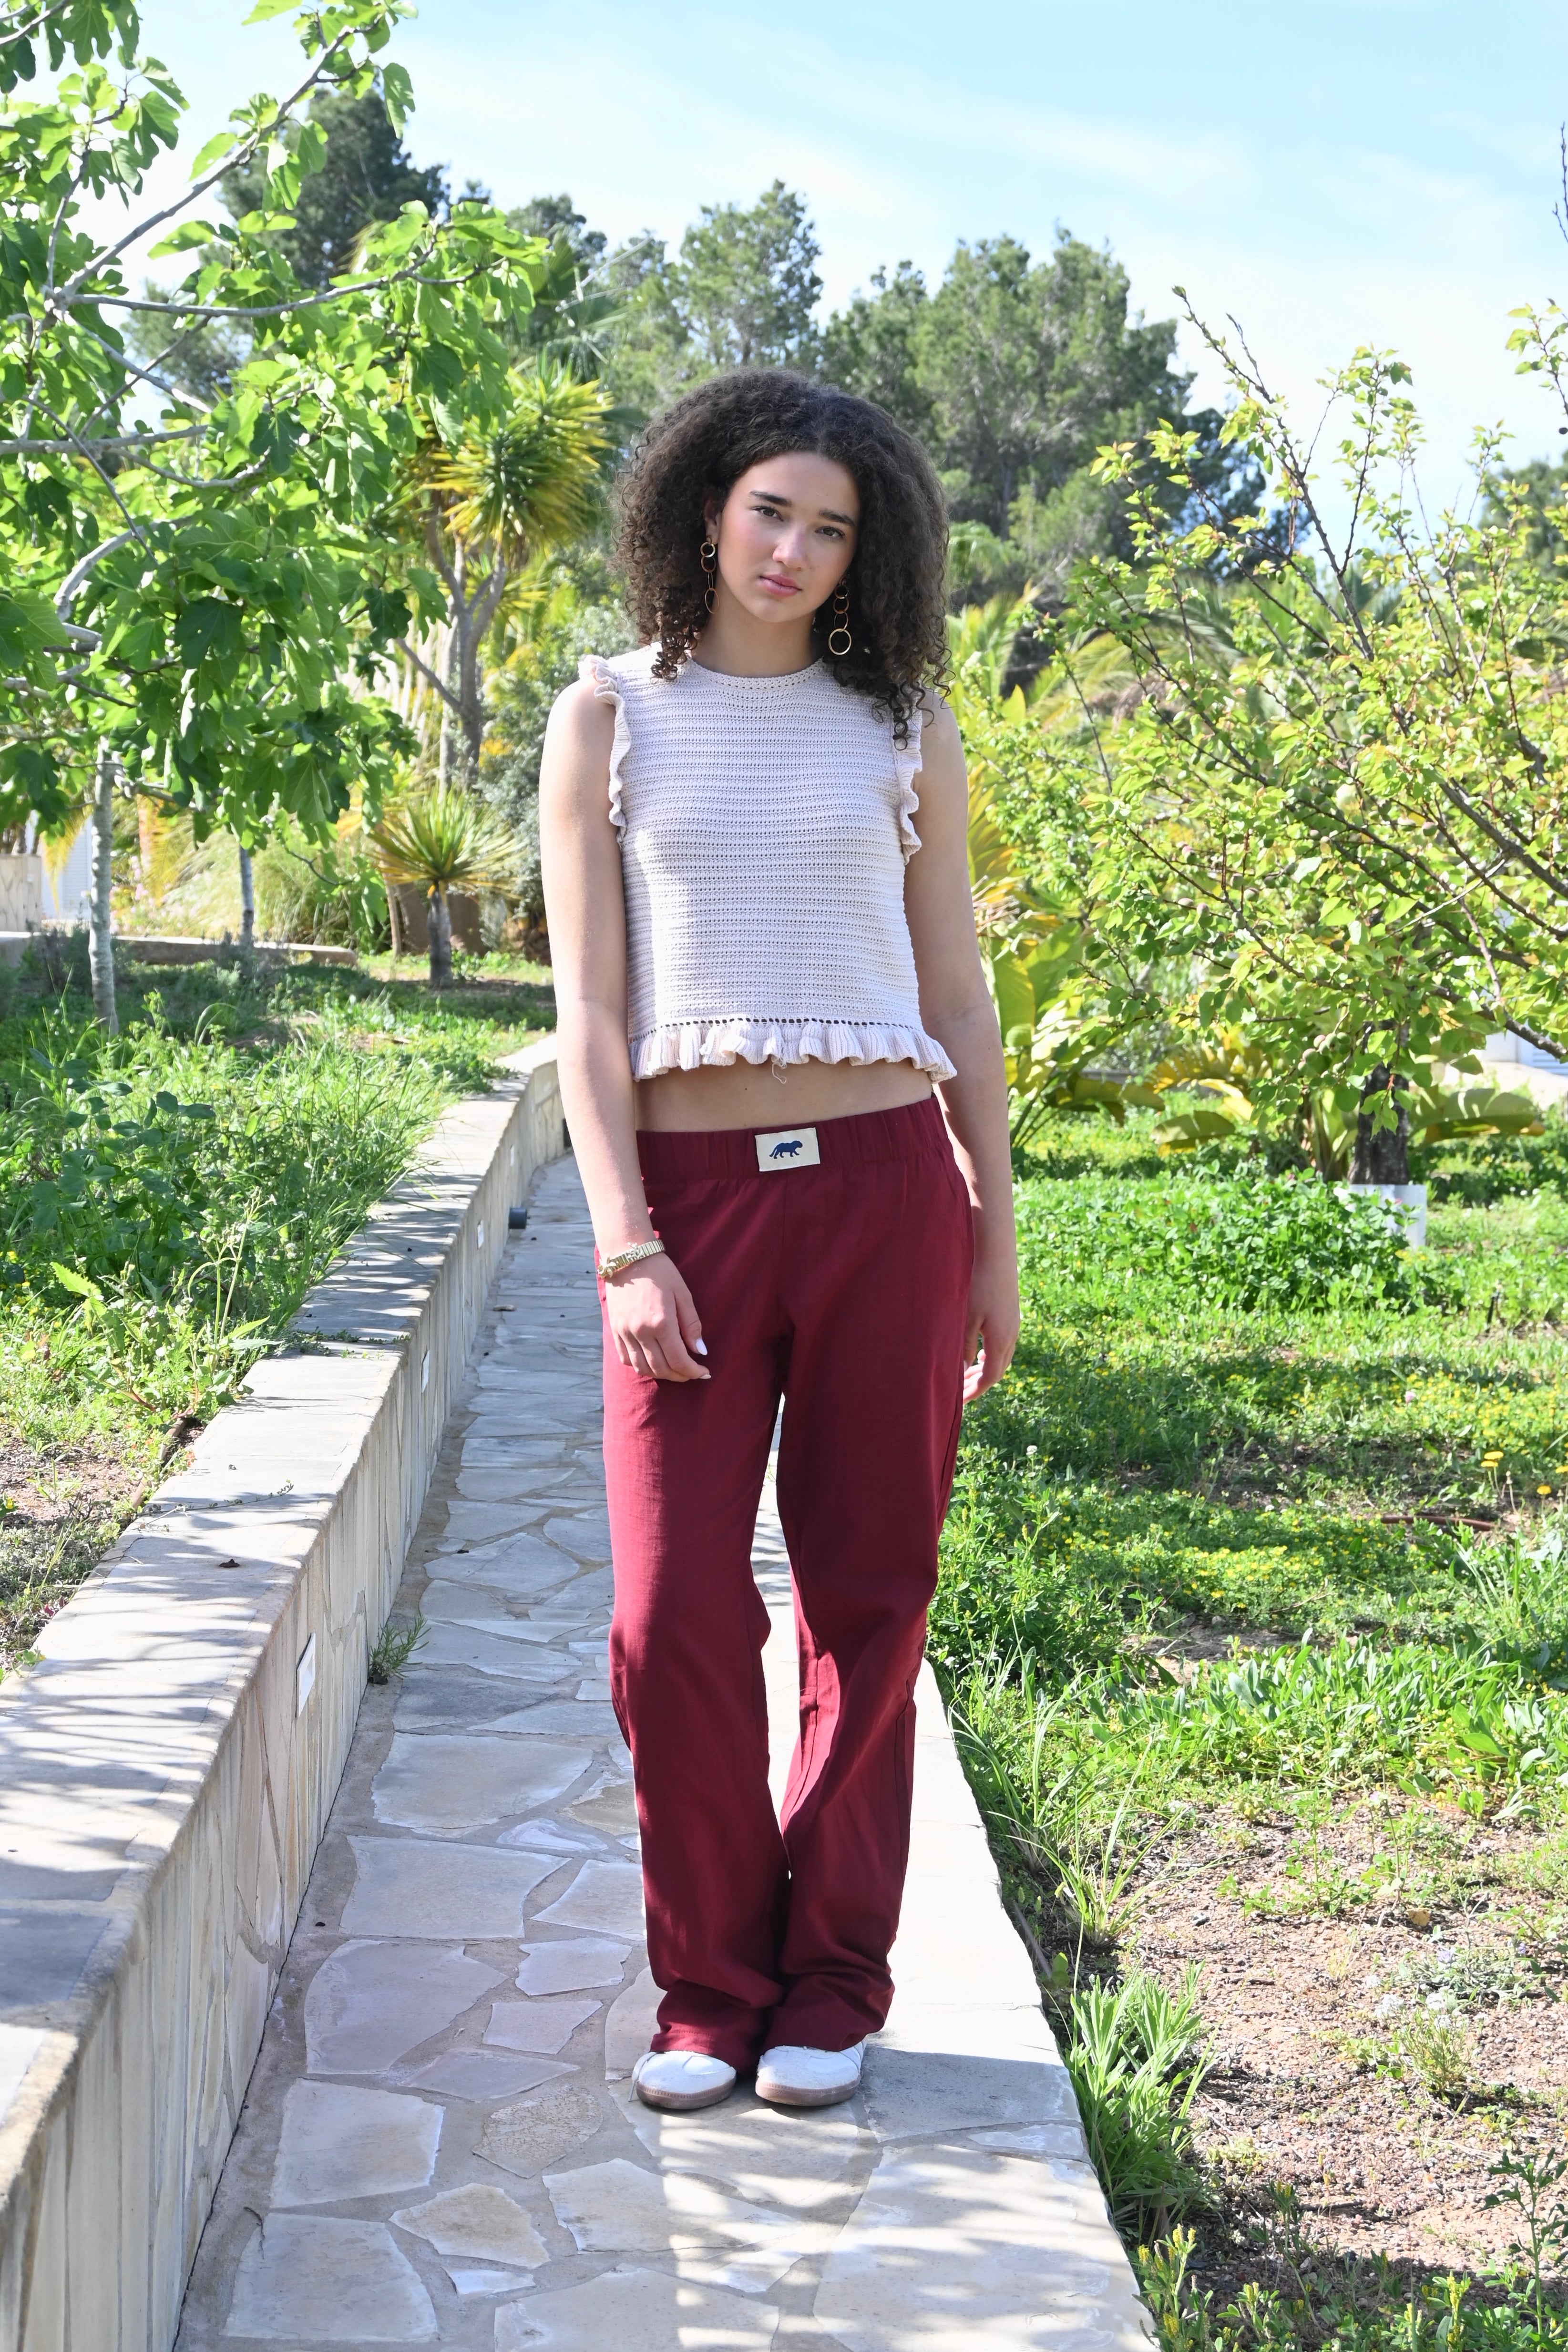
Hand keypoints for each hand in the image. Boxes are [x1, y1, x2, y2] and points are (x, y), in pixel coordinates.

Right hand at [605, 1251, 709, 1380]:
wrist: (627, 1256)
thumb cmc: (660, 1272)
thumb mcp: (683, 1293)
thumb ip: (692, 1324)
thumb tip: (700, 1351)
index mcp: (661, 1322)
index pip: (679, 1360)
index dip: (693, 1371)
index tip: (704, 1372)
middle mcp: (640, 1331)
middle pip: (661, 1369)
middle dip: (680, 1376)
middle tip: (691, 1373)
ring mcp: (624, 1332)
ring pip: (642, 1368)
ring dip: (661, 1374)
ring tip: (674, 1370)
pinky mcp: (614, 1330)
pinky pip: (626, 1359)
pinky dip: (640, 1366)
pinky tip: (653, 1361)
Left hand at [962, 1259, 1019, 1402]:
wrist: (997, 1259)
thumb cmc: (979, 1287)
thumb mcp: (967, 1319)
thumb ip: (964, 1346)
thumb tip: (963, 1370)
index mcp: (1000, 1341)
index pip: (990, 1377)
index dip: (975, 1391)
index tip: (960, 1401)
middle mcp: (1011, 1337)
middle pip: (997, 1371)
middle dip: (979, 1384)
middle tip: (961, 1392)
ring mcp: (1014, 1327)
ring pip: (1001, 1359)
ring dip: (985, 1370)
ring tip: (966, 1376)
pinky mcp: (1012, 1318)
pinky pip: (1003, 1346)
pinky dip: (990, 1357)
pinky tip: (978, 1354)